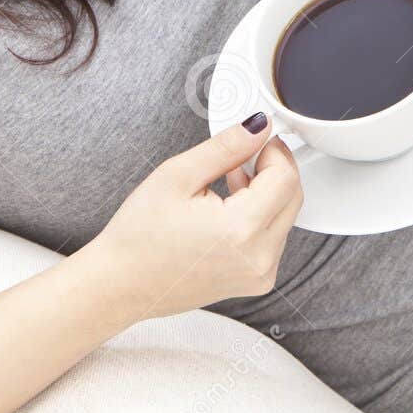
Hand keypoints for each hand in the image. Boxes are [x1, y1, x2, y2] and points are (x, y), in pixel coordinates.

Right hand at [89, 115, 303, 318]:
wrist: (120, 285)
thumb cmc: (138, 238)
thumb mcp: (178, 176)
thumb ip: (226, 147)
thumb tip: (257, 127)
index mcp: (240, 231)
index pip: (285, 178)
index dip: (274, 152)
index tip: (258, 140)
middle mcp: (258, 259)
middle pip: (293, 198)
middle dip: (274, 170)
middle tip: (243, 156)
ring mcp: (259, 275)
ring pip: (286, 217)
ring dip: (267, 193)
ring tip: (229, 182)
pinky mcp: (255, 281)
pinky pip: (274, 238)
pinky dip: (261, 217)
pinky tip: (230, 208)